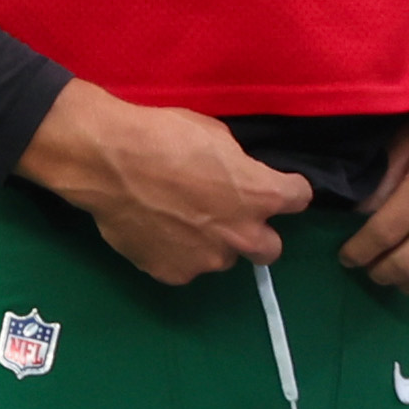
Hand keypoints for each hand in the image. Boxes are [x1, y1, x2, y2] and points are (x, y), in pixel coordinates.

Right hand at [16, 78, 311, 284]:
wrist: (109, 161)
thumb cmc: (163, 135)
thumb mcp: (213, 134)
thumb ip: (236, 165)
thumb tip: (236, 176)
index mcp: (257, 194)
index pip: (299, 197)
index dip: (288, 188)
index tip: (276, 184)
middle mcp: (240, 234)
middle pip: (270, 248)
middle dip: (256, 230)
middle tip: (231, 211)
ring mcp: (206, 260)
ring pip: (221, 256)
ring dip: (212, 240)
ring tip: (179, 215)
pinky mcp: (173, 274)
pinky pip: (185, 264)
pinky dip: (178, 250)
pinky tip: (156, 226)